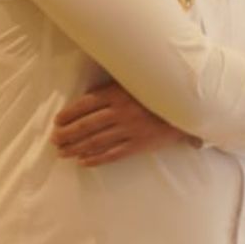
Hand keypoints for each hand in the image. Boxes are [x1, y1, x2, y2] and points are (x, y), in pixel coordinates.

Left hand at [51, 83, 195, 166]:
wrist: (189, 105)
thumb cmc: (161, 89)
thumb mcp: (136, 81)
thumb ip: (114, 88)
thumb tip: (88, 96)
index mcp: (118, 93)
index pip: (86, 105)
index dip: (69, 114)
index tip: (57, 121)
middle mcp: (121, 112)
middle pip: (86, 125)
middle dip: (68, 134)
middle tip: (55, 140)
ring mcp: (129, 130)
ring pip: (96, 141)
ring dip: (76, 148)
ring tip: (63, 152)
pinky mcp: (138, 144)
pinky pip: (112, 154)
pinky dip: (96, 159)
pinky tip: (83, 162)